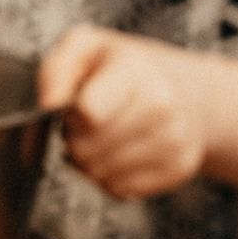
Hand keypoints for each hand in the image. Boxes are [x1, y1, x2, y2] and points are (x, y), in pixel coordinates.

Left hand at [38, 25, 214, 200]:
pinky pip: (121, 190)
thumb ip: (58, 69)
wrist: (188, 91)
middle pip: (86, 150)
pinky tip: (122, 154)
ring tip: (105, 138)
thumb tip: (49, 103)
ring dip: (92, 162)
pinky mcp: (179, 168)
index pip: (89, 112)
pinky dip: (112, 178)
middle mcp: (162, 105)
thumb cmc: (127, 71)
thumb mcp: (87, 48)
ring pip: (101, 175)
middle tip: (88, 124)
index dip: (71, 117)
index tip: (77, 106)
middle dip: (76, 141)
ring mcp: (175, 139)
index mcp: (135, 70)